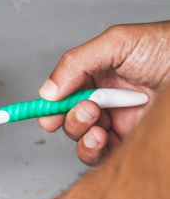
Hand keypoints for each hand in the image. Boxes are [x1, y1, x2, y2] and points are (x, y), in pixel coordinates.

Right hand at [38, 21, 169, 165]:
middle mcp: (105, 99)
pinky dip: (92, 150)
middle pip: (68, 117)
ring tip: (95, 120)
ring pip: (81, 138)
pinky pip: (100, 154)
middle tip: (85, 108)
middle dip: (67, 116)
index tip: (42, 113)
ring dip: (79, 132)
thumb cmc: (169, 48)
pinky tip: (100, 137)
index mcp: (98, 75)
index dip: (50, 105)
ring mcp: (118, 122)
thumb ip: (76, 63)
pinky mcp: (130, 142)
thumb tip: (47, 91)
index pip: (64, 93)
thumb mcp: (118, 43)